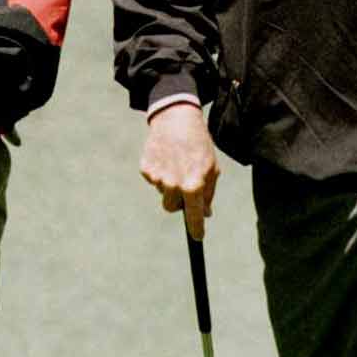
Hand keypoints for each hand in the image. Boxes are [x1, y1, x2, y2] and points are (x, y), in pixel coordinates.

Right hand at [141, 101, 217, 239]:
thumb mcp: (211, 167)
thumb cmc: (199, 143)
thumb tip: (205, 213)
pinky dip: (159, 173)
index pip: (194, 215)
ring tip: (176, 163)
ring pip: (163, 193)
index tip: (197, 237)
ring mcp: (158, 176)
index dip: (196, 229)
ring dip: (169, 185)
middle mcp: (174, 183)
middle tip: (185, 185)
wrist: (176, 118)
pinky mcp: (146, 168)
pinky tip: (166, 157)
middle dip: (178, 202)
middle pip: (172, 207)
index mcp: (193, 184)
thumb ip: (208, 193)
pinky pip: (153, 180)